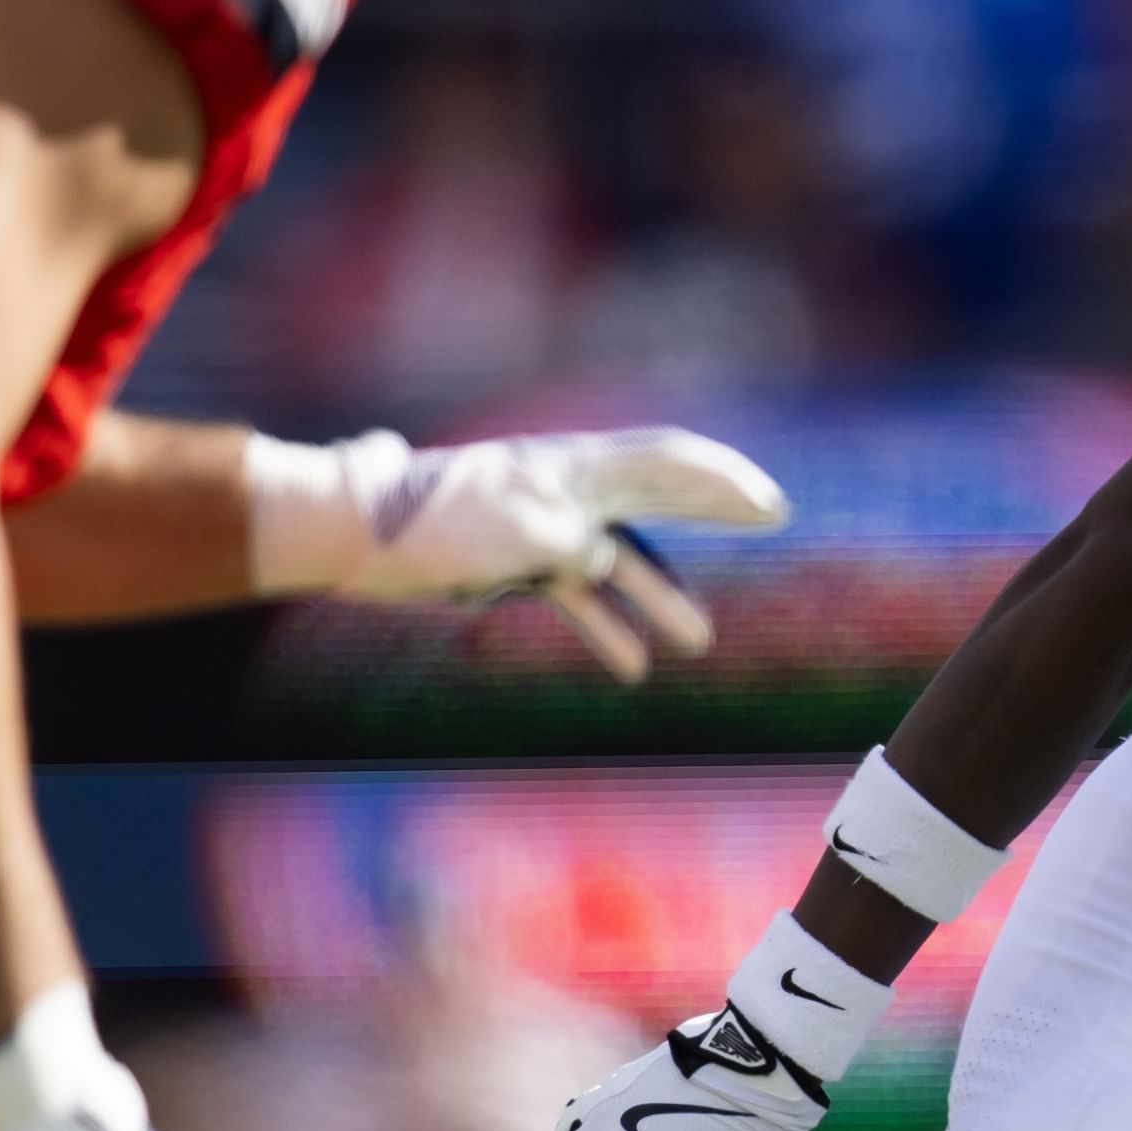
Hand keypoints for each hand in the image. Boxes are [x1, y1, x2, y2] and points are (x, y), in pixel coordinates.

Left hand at [277, 427, 791, 680]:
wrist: (360, 532)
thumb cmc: (437, 521)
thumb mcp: (517, 528)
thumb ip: (573, 539)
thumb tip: (601, 556)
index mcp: (573, 467)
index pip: (664, 463)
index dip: (720, 482)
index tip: (769, 504)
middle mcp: (567, 490)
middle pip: (656, 497)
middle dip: (713, 511)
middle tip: (771, 518)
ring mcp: (544, 526)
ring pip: (619, 559)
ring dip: (659, 597)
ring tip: (698, 641)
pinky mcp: (517, 562)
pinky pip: (575, 597)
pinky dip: (603, 628)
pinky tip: (629, 667)